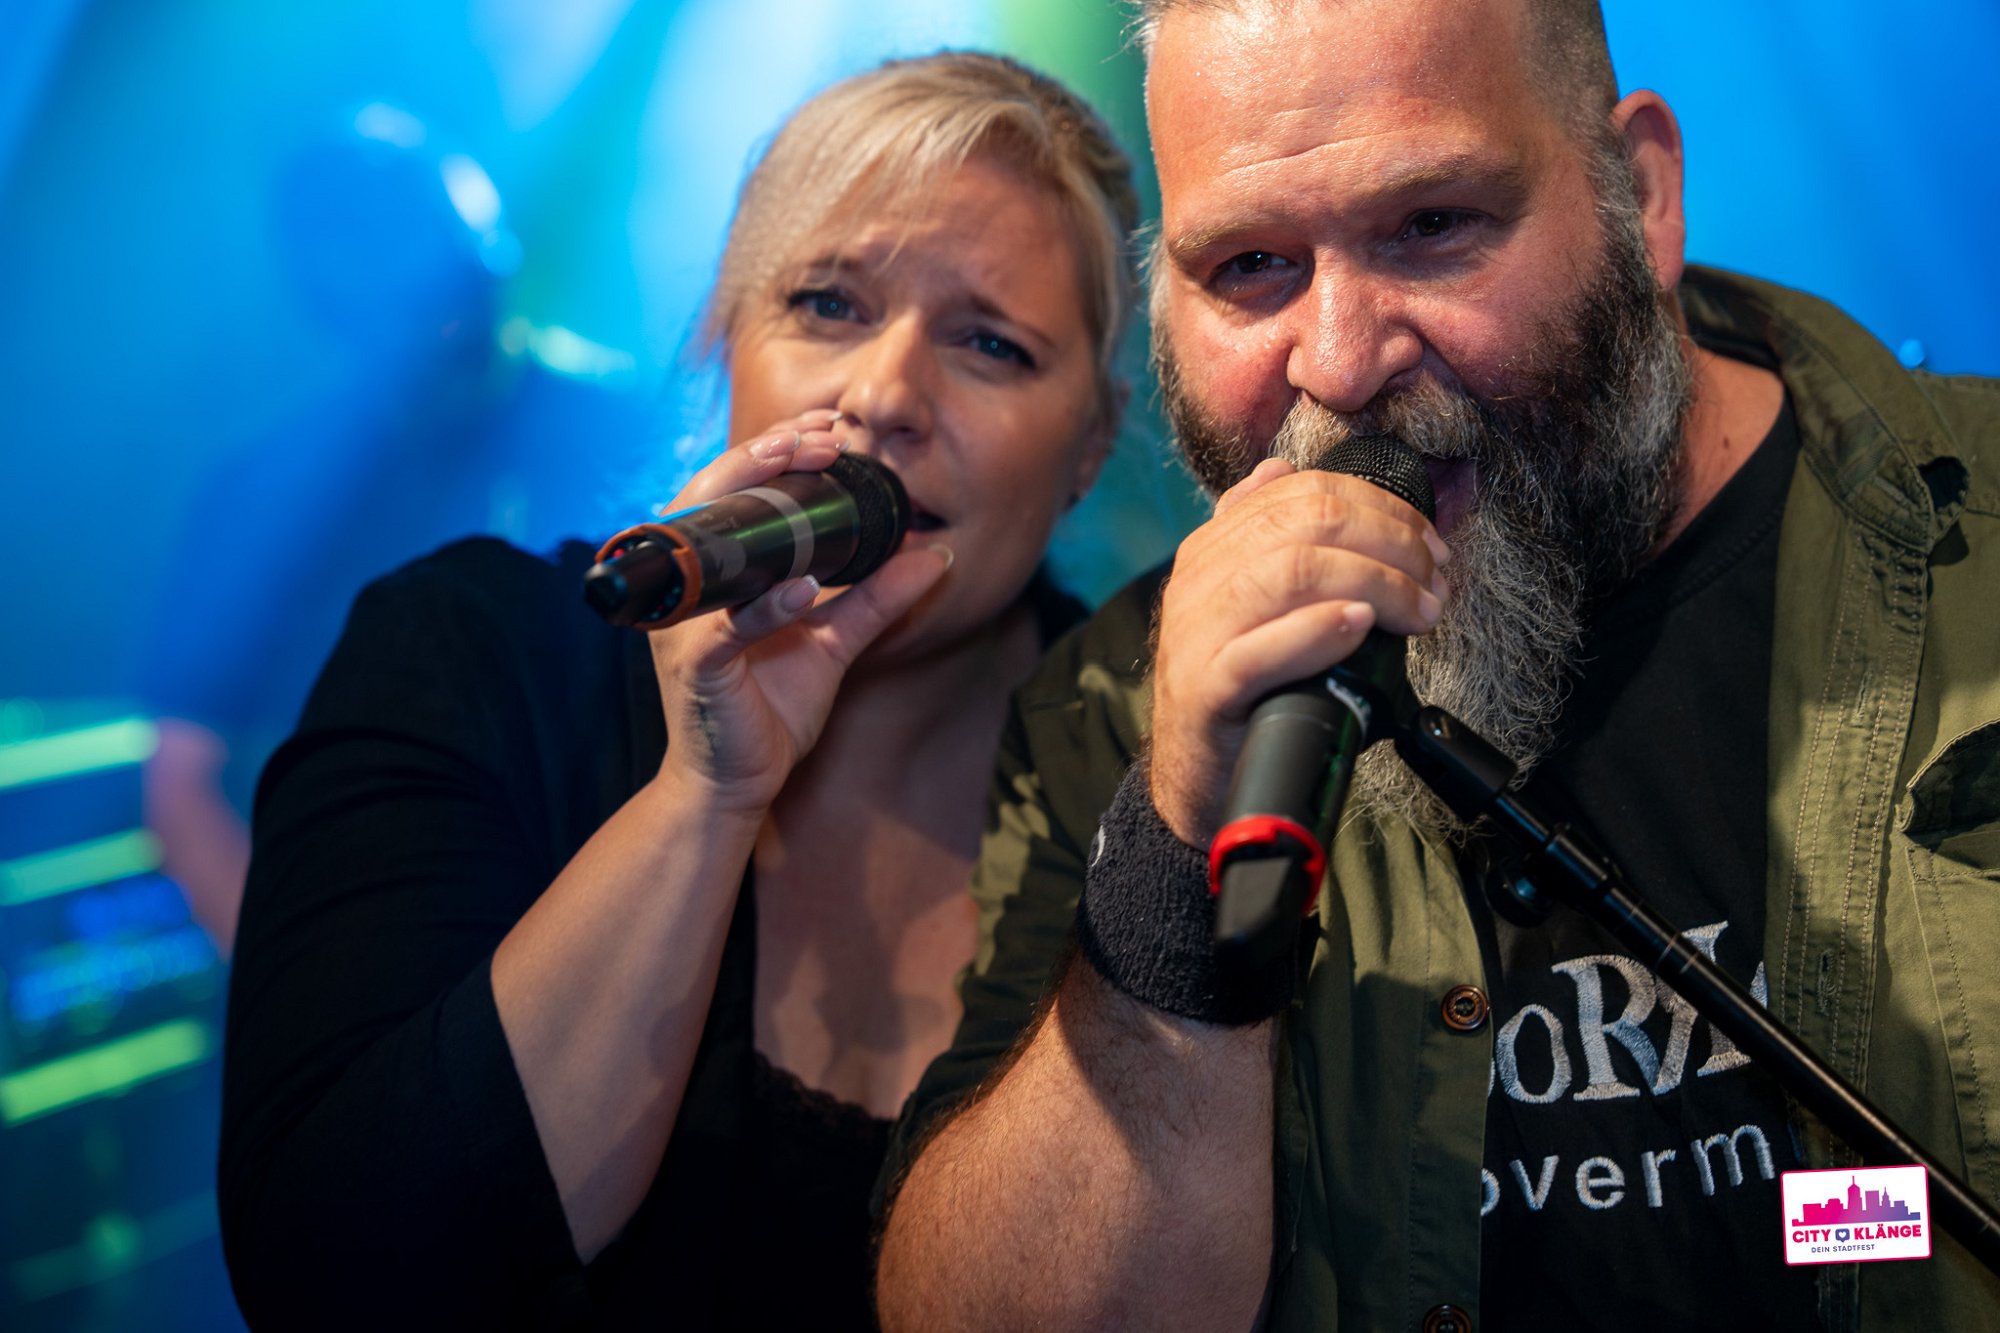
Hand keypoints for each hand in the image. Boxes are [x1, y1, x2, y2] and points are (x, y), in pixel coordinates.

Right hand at [647, 411, 951, 813]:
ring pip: (707, 545)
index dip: (774, 449)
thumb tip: (935, 554)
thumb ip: (877, 596)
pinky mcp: (694, 666)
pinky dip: (765, 606)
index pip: (733, 490)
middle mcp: (687, 587)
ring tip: (808, 469)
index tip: (830, 428)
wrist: (738, 782)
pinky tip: (802, 586)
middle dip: (765, 454)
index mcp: (713, 572)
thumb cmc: (769, 707)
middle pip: (711, 496)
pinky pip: (725, 628)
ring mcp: (684, 624)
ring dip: (759, 503)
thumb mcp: (835, 641)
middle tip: (824, 434)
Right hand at [1147, 457, 1449, 844]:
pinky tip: (1357, 626)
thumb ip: (1264, 538)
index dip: (1382, 509)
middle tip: (1434, 582)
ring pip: (1289, 574)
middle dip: (1390, 543)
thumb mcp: (1250, 601)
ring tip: (1415, 610)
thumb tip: (1282, 471)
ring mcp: (1196, 634)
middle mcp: (1199, 579)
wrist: (1199, 777)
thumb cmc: (1242, 691)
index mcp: (1213, 547)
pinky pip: (1257, 651)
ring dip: (1373, 583)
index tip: (1430, 546)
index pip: (1304, 492)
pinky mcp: (1203, 691)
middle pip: (1305, 525)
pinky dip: (1316, 631)